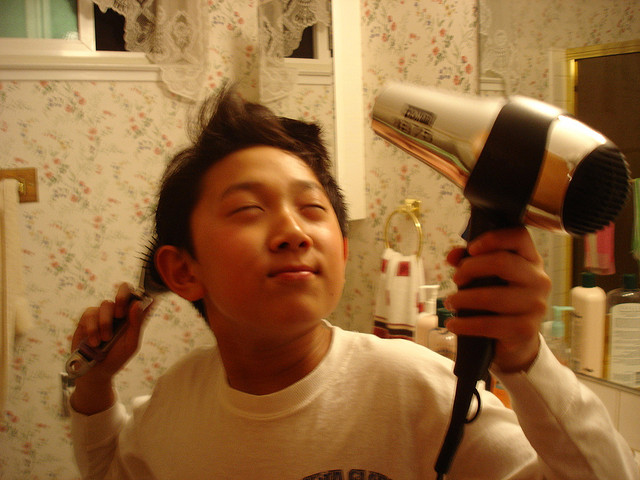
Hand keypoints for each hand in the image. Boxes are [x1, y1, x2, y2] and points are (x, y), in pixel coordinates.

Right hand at [70, 283, 152, 413]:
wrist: (96, 372)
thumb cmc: (117, 358)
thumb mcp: (131, 344)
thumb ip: (137, 324)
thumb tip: (137, 303)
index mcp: (133, 316)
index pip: (139, 295)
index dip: (141, 291)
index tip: (138, 300)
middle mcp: (119, 311)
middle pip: (123, 289)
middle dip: (122, 297)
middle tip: (121, 314)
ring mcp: (103, 314)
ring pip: (106, 304)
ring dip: (105, 323)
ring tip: (105, 339)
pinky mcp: (87, 319)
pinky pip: (90, 313)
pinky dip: (92, 328)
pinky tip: (94, 341)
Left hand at [445, 227, 550, 372]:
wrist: (518, 341)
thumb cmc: (500, 301)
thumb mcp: (488, 277)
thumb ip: (470, 261)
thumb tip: (452, 256)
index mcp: (531, 260)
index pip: (519, 237)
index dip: (493, 238)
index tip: (471, 248)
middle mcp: (538, 280)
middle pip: (502, 262)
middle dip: (471, 268)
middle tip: (456, 279)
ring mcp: (535, 305)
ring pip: (492, 296)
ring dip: (463, 299)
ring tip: (450, 303)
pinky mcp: (526, 329)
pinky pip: (489, 324)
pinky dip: (465, 324)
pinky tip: (452, 324)